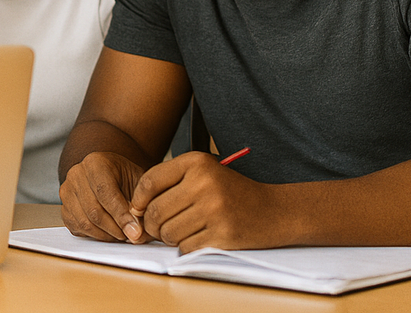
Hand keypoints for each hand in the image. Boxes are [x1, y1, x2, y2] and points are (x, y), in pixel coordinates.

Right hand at [60, 152, 153, 243]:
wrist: (109, 174)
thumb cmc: (124, 177)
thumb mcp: (137, 182)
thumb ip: (139, 204)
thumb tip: (138, 233)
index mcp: (95, 163)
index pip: (105, 192)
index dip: (121, 215)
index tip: (136, 232)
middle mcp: (76, 175)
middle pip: (94, 210)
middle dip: (116, 229)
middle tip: (132, 237)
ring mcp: (67, 192)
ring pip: (85, 222)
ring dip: (107, 235)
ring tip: (123, 235)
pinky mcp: (64, 208)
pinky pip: (78, 228)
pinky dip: (95, 236)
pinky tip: (109, 233)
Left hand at [130, 152, 286, 252]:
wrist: (275, 211)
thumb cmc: (232, 192)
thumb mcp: (204, 172)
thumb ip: (169, 181)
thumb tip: (135, 206)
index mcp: (196, 162)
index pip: (150, 181)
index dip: (138, 199)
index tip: (139, 209)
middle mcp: (204, 183)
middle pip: (156, 211)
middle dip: (152, 224)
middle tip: (158, 227)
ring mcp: (214, 210)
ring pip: (168, 232)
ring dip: (169, 237)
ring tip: (181, 230)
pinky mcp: (222, 234)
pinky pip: (186, 247)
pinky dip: (186, 247)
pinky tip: (198, 238)